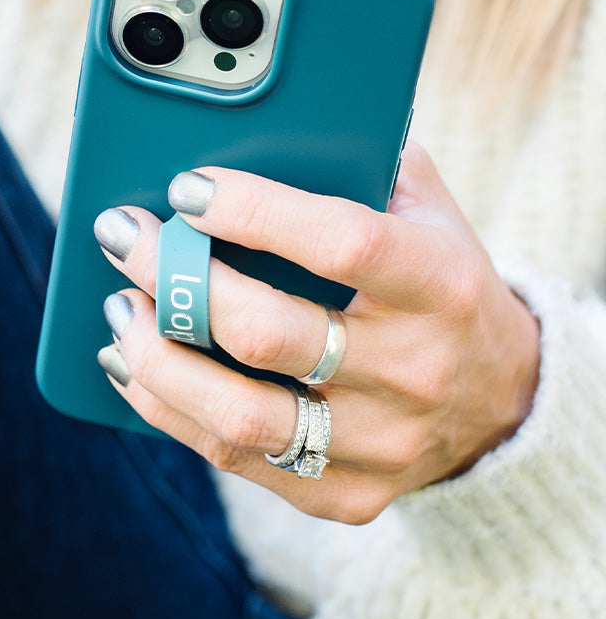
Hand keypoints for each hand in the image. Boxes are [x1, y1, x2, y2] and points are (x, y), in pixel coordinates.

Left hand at [94, 142, 539, 523]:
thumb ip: (367, 162)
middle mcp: (415, 368)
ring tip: (118, 310)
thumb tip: (264, 125)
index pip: (342, 242)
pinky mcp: (347, 493)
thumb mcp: (430, 211)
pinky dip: (169, 410)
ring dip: (156, 356)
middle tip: (124, 238)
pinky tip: (137, 368)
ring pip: (240, 413)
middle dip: (175, 278)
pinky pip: (237, 459)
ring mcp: (382, 442)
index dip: (254, 211)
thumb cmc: (443, 284)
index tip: (186, 188)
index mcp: (440, 283)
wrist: (501, 397)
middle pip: (267, 332)